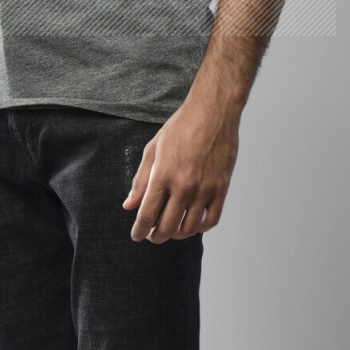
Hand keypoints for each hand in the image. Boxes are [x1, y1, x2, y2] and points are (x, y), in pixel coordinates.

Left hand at [122, 96, 241, 242]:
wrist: (213, 112)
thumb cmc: (181, 126)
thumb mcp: (153, 149)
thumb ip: (140, 179)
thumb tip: (129, 204)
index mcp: (163, 175)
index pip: (147, 214)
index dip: (140, 230)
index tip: (137, 235)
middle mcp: (183, 186)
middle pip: (167, 227)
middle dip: (155, 236)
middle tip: (152, 235)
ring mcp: (204, 189)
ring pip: (189, 228)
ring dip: (177, 235)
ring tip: (171, 230)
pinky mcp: (221, 189)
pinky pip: (211, 220)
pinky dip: (200, 227)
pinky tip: (193, 223)